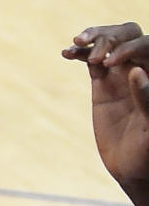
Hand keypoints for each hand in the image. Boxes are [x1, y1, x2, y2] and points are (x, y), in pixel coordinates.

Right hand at [64, 24, 148, 187]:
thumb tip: (137, 71)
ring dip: (92, 37)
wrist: (131, 170)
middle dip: (108, 35)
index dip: (129, 46)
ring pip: (107, 41)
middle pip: (127, 35)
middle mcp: (140, 69)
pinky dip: (77, 52)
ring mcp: (119, 73)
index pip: (146, 45)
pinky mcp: (101, 81)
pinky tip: (66, 54)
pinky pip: (88, 58)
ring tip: (76, 43)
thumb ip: (146, 100)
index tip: (110, 61)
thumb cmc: (148, 153)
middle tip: (92, 50)